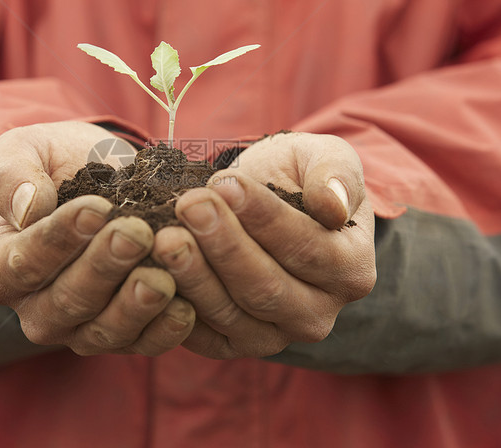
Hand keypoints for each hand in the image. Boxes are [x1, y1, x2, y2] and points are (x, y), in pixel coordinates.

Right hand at [0, 121, 194, 355]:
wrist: (104, 176)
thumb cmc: (56, 162)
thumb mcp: (24, 150)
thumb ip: (12, 174)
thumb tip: (26, 208)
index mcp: (0, 267)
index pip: (23, 262)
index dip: (60, 238)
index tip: (96, 209)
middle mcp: (35, 308)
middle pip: (67, 300)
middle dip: (104, 267)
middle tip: (137, 234)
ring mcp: (79, 329)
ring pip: (104, 330)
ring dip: (135, 305)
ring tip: (163, 277)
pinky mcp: (123, 337)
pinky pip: (143, 343)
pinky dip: (165, 329)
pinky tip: (187, 306)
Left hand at [152, 132, 374, 358]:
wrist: (267, 201)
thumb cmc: (298, 176)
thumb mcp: (324, 157)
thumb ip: (335, 173)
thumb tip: (332, 205)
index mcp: (350, 270)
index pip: (307, 248)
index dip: (263, 216)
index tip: (224, 183)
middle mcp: (318, 314)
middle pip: (266, 288)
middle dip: (223, 245)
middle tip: (187, 206)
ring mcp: (275, 335)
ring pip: (231, 314)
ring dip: (193, 275)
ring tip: (163, 236)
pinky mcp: (233, 343)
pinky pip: (202, 335)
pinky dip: (174, 307)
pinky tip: (150, 272)